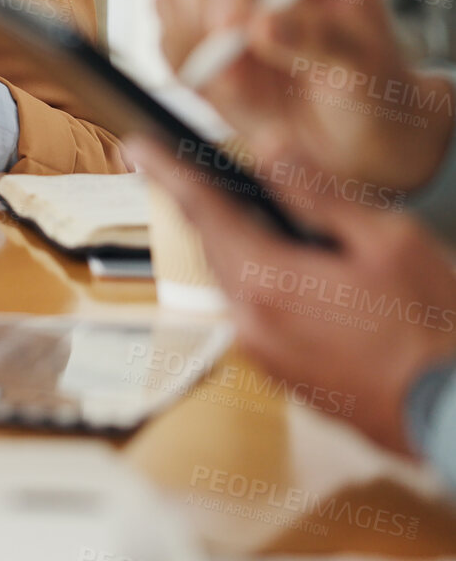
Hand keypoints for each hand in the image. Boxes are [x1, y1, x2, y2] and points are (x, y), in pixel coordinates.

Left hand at [129, 136, 455, 454]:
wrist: (453, 415)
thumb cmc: (435, 330)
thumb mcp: (386, 242)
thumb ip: (319, 194)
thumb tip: (270, 148)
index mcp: (267, 282)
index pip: (202, 210)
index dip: (167, 171)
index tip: (137, 145)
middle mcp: (250, 322)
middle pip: (216, 247)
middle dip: (211, 209)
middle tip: (203, 174)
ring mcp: (264, 354)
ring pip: (237, 281)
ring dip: (244, 246)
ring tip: (268, 220)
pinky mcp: (284, 375)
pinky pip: (258, 314)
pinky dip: (267, 283)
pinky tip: (303, 274)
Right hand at [156, 0, 453, 193]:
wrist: (352, 137)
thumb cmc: (370, 89)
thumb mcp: (362, 63)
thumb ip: (317, 38)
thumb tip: (261, 24)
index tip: (231, 29)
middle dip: (205, 26)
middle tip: (234, 75)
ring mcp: (223, 4)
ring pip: (173, 7)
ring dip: (199, 59)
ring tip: (252, 97)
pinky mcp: (199, 40)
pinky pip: (167, 46)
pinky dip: (191, 79)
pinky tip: (237, 99)